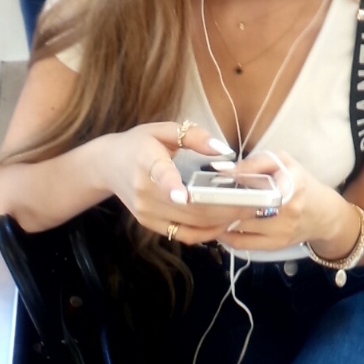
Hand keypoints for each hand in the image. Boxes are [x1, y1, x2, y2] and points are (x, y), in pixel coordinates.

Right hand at [100, 121, 247, 243]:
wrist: (107, 165)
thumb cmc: (139, 144)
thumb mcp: (163, 129)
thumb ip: (194, 136)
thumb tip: (223, 150)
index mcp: (146, 161)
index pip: (160, 175)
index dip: (172, 186)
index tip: (183, 195)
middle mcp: (144, 192)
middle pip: (190, 206)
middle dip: (226, 207)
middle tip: (256, 203)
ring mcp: (147, 212)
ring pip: (191, 224)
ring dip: (222, 221)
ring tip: (248, 212)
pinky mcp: (150, 224)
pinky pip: (184, 235)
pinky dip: (207, 233)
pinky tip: (225, 223)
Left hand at [216, 150, 342, 252]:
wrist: (324, 215)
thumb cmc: (301, 184)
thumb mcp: (284, 163)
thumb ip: (256, 162)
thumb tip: (226, 170)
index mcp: (292, 182)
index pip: (259, 180)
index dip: (234, 180)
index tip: (218, 177)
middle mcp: (289, 208)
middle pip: (243, 206)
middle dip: (219, 201)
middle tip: (204, 196)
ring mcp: (281, 230)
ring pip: (238, 226)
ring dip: (219, 219)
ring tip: (210, 210)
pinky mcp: (275, 245)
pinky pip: (241, 243)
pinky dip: (225, 235)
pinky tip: (219, 225)